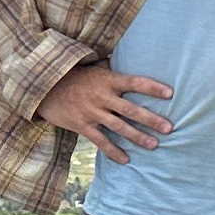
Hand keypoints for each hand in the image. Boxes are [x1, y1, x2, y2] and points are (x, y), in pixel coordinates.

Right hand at [39, 63, 172, 152]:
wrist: (44, 87)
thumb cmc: (75, 76)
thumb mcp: (95, 67)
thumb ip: (113, 68)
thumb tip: (134, 55)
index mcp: (108, 80)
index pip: (135, 82)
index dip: (152, 88)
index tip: (170, 94)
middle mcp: (102, 96)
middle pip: (131, 110)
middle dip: (151, 119)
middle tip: (169, 128)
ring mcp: (92, 112)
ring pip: (119, 127)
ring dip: (137, 137)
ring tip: (154, 145)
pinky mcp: (81, 125)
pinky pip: (100, 140)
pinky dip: (113, 151)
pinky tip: (126, 159)